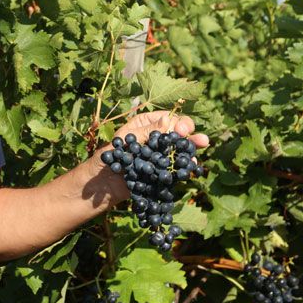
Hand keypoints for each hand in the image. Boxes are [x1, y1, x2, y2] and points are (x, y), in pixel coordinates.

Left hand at [89, 110, 209, 206]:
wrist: (101, 184)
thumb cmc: (107, 157)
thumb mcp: (126, 140)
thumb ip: (147, 132)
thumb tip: (168, 120)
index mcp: (145, 123)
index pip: (168, 118)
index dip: (179, 122)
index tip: (183, 129)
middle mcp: (155, 137)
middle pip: (177, 133)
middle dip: (190, 136)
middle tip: (202, 140)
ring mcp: (159, 154)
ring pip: (179, 150)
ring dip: (190, 151)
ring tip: (199, 154)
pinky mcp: (160, 171)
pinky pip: (174, 166)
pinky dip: (183, 166)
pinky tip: (191, 165)